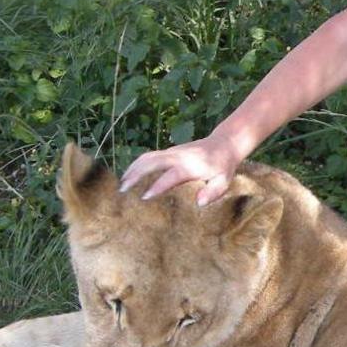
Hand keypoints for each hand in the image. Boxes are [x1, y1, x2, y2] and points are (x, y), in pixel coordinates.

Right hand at [119, 136, 240, 203]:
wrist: (223, 144)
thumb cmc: (223, 166)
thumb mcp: (224, 180)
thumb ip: (213, 191)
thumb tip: (199, 203)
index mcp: (190, 165)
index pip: (170, 176)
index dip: (157, 186)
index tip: (144, 197)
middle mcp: (177, 156)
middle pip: (151, 162)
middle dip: (136, 175)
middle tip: (123, 190)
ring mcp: (171, 152)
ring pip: (146, 157)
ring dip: (132, 169)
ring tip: (121, 185)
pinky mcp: (167, 152)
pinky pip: (148, 157)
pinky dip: (136, 165)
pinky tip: (129, 176)